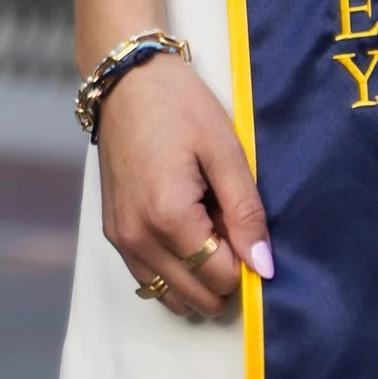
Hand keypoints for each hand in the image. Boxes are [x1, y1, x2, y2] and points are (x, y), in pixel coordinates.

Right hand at [96, 51, 273, 317]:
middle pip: (197, 297)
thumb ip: (246, 212)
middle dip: (223, 273)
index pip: (220, 278)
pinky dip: (176, 270)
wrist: (125, 81)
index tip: (246, 224)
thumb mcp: (225, 150)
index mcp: (168, 218)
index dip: (245, 260)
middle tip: (230, 224)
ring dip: (199, 277)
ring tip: (209, 226)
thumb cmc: (179, 106)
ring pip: (172, 296)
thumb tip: (263, 267)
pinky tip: (187, 231)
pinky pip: (150, 278)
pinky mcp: (114, 234)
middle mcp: (138, 239)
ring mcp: (121, 240)